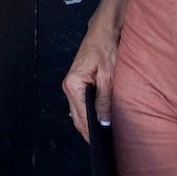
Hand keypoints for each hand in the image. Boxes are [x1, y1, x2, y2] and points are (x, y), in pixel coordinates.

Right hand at [62, 19, 116, 140]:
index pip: (81, 116)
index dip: (91, 132)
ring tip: (101, 136)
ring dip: (88, 123)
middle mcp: (68, 86)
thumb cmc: (105, 48)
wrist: (104, 31)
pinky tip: (98, 120)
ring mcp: (71, 84)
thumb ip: (104, 100)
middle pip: (77, 117)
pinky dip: (87, 113)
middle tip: (102, 145)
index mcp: (73, 84)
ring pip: (78, 112)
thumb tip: (103, 122)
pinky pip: (80, 104)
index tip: (100, 144)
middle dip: (88, 131)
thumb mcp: (108, 76)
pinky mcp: (77, 82)